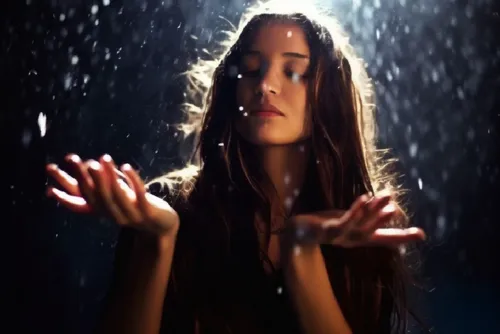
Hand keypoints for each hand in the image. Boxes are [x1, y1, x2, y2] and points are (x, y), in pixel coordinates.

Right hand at [46, 153, 178, 237]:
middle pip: (97, 197)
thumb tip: (85, 166)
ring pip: (117, 195)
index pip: (80, 203)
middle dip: (86, 178)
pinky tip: (126, 166)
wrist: (162, 226)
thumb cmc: (136, 207)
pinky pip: (139, 194)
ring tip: (103, 158)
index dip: (65, 192)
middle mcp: (113, 215)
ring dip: (109, 176)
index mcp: (103, 212)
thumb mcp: (116, 199)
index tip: (51, 177)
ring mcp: (131, 215)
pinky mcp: (148, 211)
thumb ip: (101, 186)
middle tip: (77, 160)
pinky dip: (133, 180)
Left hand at [287, 191, 425, 247]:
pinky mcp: (329, 230)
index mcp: (360, 238)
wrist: (300, 231)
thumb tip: (387, 204)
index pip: (384, 238)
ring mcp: (341, 237)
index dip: (403, 237)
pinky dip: (355, 210)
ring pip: (361, 225)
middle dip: (385, 221)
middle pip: (373, 232)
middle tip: (398, 209)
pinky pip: (344, 221)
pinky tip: (363, 199)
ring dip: (373, 212)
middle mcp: (353, 240)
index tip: (422, 235)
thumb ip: (367, 214)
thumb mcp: (349, 219)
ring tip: (385, 198)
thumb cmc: (326, 224)